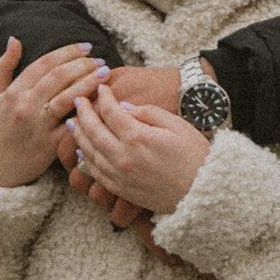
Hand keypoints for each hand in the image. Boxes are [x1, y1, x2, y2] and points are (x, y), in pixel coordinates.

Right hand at [0, 39, 101, 188]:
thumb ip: (3, 67)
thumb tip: (14, 39)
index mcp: (13, 92)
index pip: (44, 64)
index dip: (67, 52)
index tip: (86, 46)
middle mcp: (25, 106)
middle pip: (58, 77)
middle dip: (83, 65)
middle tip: (100, 60)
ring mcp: (37, 126)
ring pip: (68, 98)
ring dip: (89, 83)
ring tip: (104, 75)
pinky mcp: (49, 146)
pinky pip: (72, 126)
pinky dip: (86, 113)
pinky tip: (100, 104)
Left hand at [70, 76, 210, 218]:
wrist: (205, 191)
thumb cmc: (196, 155)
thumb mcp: (177, 125)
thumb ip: (148, 113)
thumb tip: (125, 108)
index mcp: (138, 138)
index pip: (110, 112)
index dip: (103, 97)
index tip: (101, 88)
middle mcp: (124, 158)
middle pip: (93, 131)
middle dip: (83, 113)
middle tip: (78, 100)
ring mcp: (121, 176)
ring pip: (90, 153)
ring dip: (79, 135)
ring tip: (74, 122)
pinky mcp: (123, 190)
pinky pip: (97, 173)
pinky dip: (86, 160)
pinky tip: (84, 151)